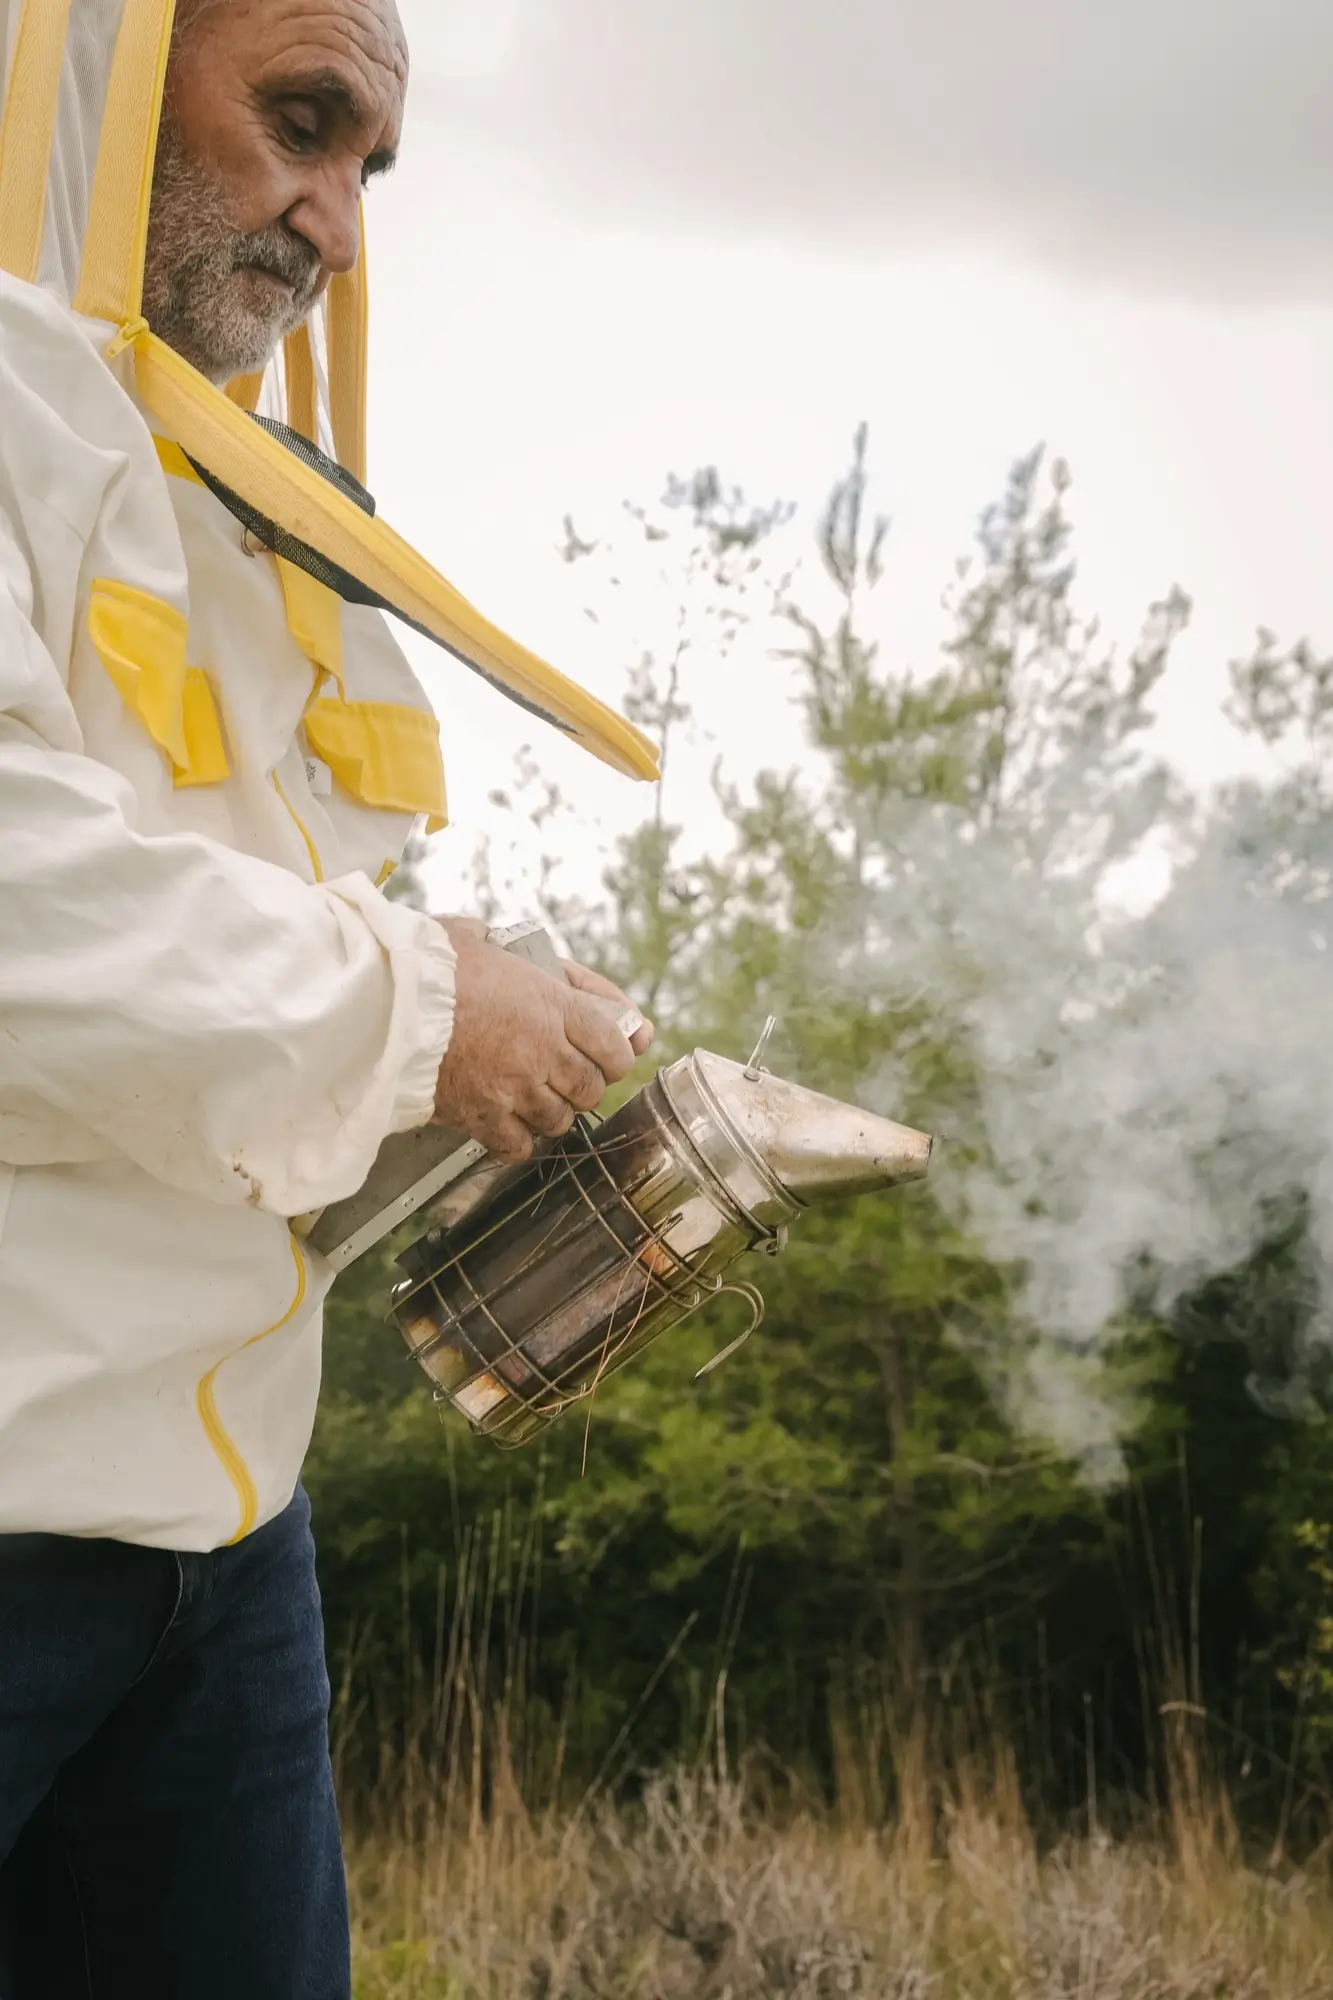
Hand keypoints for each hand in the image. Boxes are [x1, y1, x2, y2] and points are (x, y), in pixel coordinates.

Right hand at [433, 921, 652, 1162]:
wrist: (377, 1003)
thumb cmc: (423, 963)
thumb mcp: (477, 937)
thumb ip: (517, 953)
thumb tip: (530, 958)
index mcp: (549, 1003)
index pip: (614, 1042)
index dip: (618, 1053)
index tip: (611, 1054)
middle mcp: (541, 1051)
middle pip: (591, 1087)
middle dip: (584, 1083)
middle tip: (565, 1074)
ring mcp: (513, 1089)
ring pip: (559, 1120)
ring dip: (551, 1111)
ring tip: (531, 1096)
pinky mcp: (481, 1118)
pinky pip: (519, 1146)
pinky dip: (518, 1139)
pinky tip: (506, 1122)